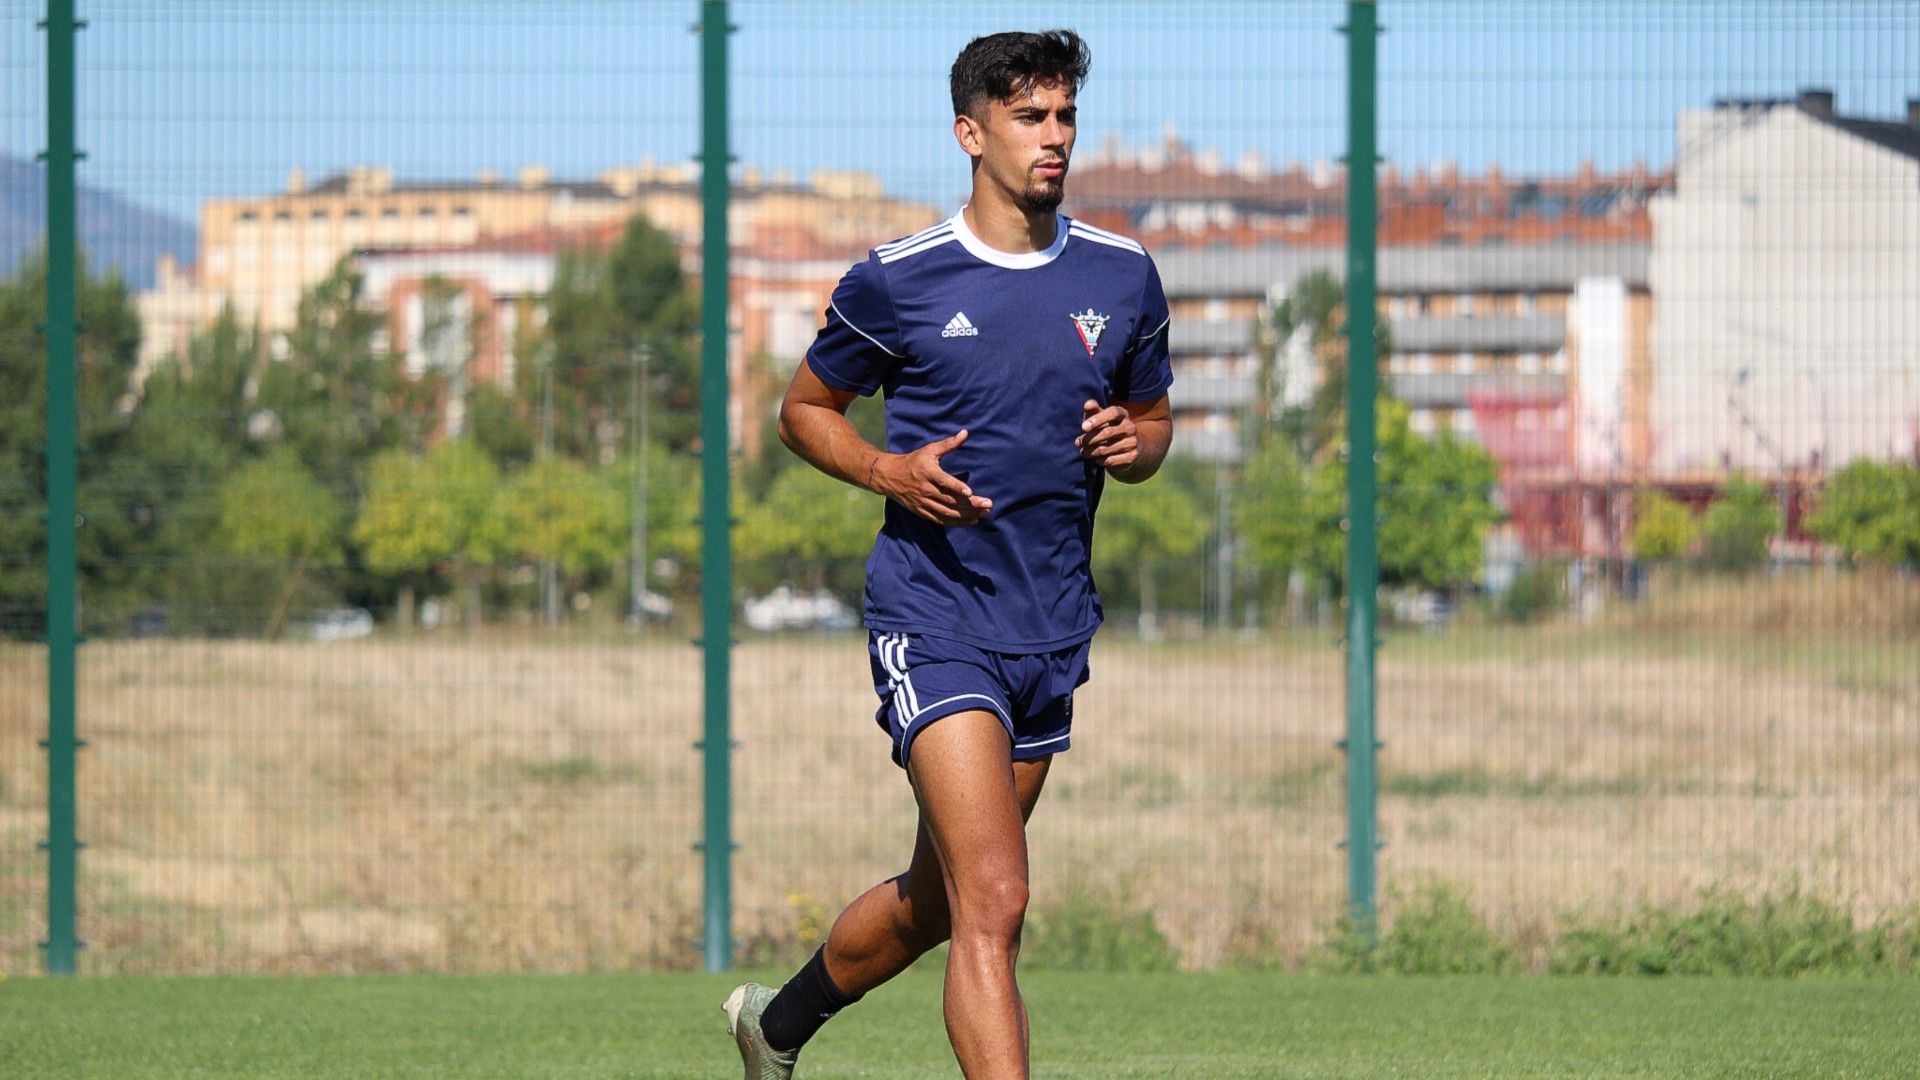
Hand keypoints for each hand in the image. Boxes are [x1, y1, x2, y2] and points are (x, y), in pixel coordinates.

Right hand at [870, 430, 992, 525]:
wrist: (889, 476)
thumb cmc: (913, 461)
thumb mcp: (929, 450)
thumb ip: (949, 444)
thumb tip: (965, 433)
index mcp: (928, 472)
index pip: (944, 481)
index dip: (957, 487)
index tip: (970, 492)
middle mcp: (925, 489)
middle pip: (950, 500)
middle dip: (970, 504)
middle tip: (988, 504)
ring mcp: (923, 502)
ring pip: (947, 512)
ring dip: (967, 515)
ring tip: (984, 513)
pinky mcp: (922, 511)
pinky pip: (941, 520)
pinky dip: (957, 522)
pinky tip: (971, 520)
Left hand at [1077, 400, 1139, 471]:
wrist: (1128, 445)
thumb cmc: (1108, 427)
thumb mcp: (1100, 417)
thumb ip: (1093, 410)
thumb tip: (1087, 404)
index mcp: (1122, 414)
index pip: (1113, 412)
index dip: (1098, 419)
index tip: (1083, 427)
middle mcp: (1130, 427)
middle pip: (1107, 432)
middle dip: (1089, 439)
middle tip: (1078, 443)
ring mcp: (1133, 442)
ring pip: (1106, 449)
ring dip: (1091, 452)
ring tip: (1084, 452)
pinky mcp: (1132, 456)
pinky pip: (1111, 460)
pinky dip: (1100, 461)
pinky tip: (1096, 459)